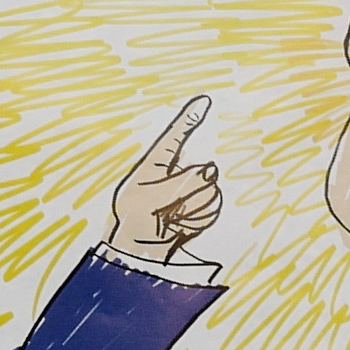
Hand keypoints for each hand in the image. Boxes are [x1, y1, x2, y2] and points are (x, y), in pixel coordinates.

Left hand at [106, 93, 225, 264]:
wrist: (142, 249)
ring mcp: (192, 189)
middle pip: (200, 174)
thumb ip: (182, 183)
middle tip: (165, 211)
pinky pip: (213, 209)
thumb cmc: (135, 218)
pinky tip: (180, 226)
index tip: (203, 100)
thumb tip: (212, 170)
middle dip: (188, 194)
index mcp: (157, 162)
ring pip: (210, 193)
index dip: (189, 117)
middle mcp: (179, 172)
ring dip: (191, 210)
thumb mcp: (149, 198)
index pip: (175, 135)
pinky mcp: (203, 207)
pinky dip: (197, 221)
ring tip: (170, 219)